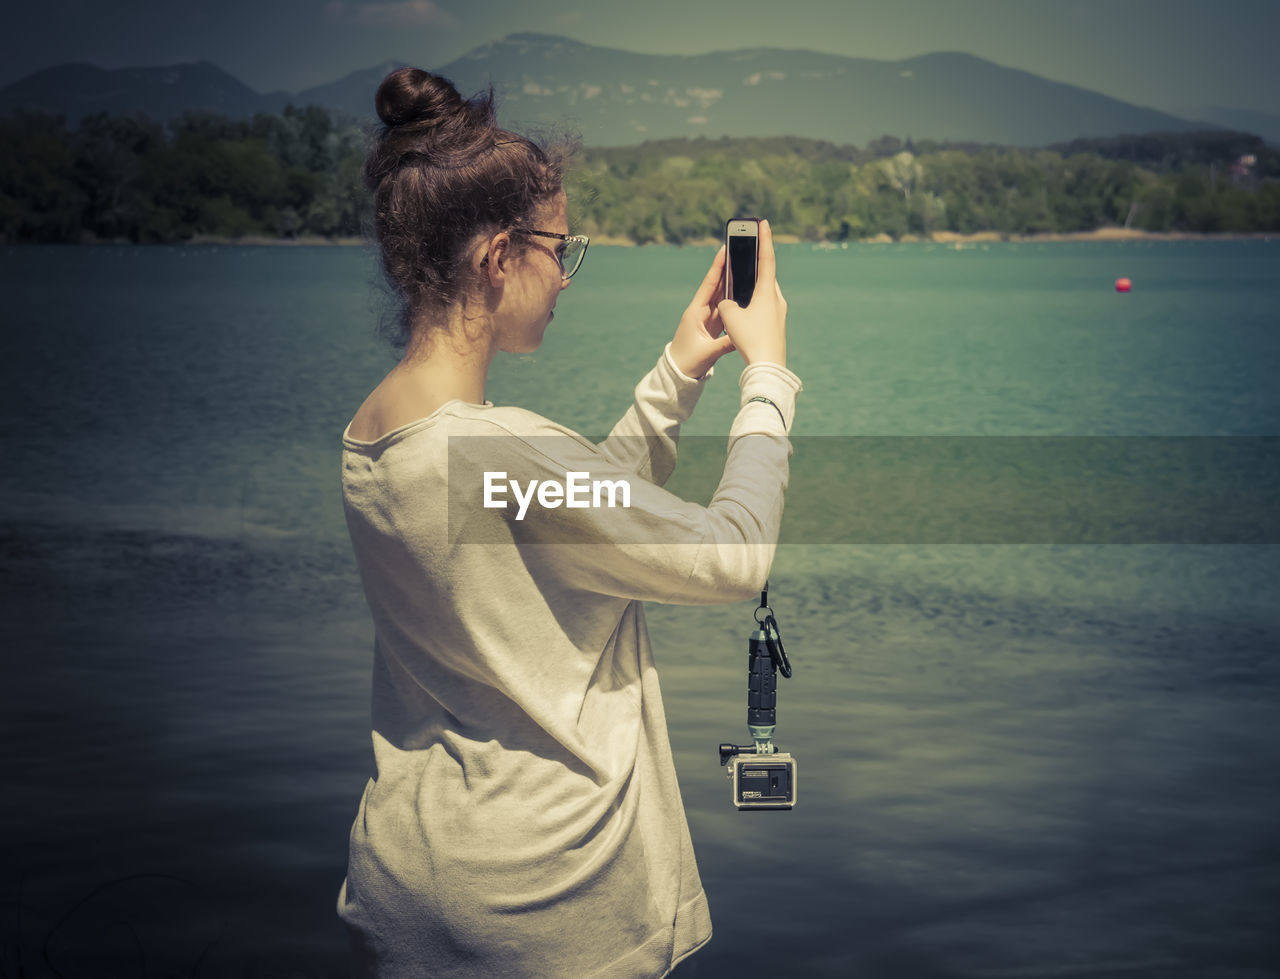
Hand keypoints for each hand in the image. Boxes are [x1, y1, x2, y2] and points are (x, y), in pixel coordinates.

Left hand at [668, 245, 736, 378]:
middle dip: (727, 270)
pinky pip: (724, 309)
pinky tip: (743, 291)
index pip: (709, 285)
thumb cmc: (688, 362)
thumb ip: (725, 343)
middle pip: (716, 287)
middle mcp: (700, 312)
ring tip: (745, 266)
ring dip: (732, 283)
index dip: (717, 268)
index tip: (724, 249)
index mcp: (696, 313)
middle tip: (739, 252)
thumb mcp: (708, 352)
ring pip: (721, 297)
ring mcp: (706, 318)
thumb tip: (743, 335)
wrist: (678, 374)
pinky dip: (733, 300)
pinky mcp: (711, 326)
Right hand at [716, 219, 786, 367]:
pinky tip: (743, 309)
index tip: (764, 223)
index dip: (764, 239)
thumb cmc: (751, 339)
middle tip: (748, 247)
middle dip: (754, 264)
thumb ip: (727, 304)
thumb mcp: (731, 317)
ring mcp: (778, 312)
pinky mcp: (776, 325)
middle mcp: (777, 299)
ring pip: (763, 293)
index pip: (767, 259)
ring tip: (740, 280)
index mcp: (767, 292)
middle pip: (765, 275)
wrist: (768, 367)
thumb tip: (728, 304)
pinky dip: (753, 302)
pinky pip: (763, 307)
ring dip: (752, 286)